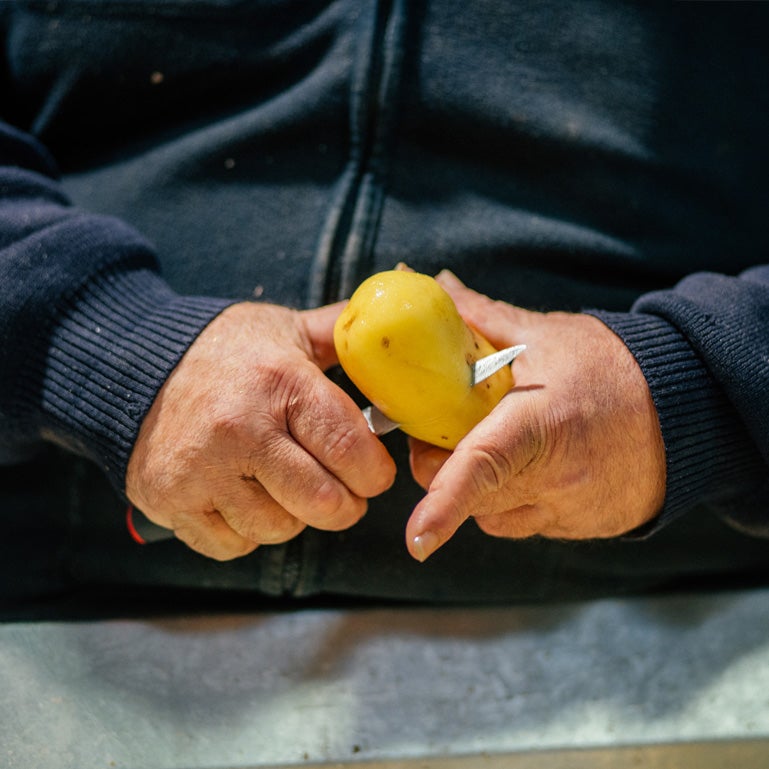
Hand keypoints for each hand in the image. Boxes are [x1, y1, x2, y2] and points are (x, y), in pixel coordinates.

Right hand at [126, 301, 395, 559]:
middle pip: (324, 503)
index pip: (351, 451)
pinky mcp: (172, 500)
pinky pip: (234, 544)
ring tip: (284, 484)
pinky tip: (244, 496)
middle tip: (342, 490)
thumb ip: (341, 335)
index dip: (375, 473)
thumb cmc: (225, 351)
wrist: (135, 365)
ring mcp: (202, 470)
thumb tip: (394, 334)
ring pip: (281, 529)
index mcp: (281, 383)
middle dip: (346, 505)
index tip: (374, 472)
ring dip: (294, 516)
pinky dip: (248, 530)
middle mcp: (241, 429)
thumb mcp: (285, 329)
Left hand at [405, 271, 665, 561]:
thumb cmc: (608, 365)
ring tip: (498, 442)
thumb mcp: (542, 334)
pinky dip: (514, 500)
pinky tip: (531, 465)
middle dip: (443, 469)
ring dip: (481, 487)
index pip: (483, 466)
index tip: (416, 540)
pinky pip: (527, 522)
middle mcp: (557, 477)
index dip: (444, 505)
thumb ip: (477, 315)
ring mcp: (573, 510)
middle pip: (473, 494)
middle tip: (445, 431)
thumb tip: (427, 280)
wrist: (685, 405)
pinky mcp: (584, 527)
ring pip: (495, 515)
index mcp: (540, 423)